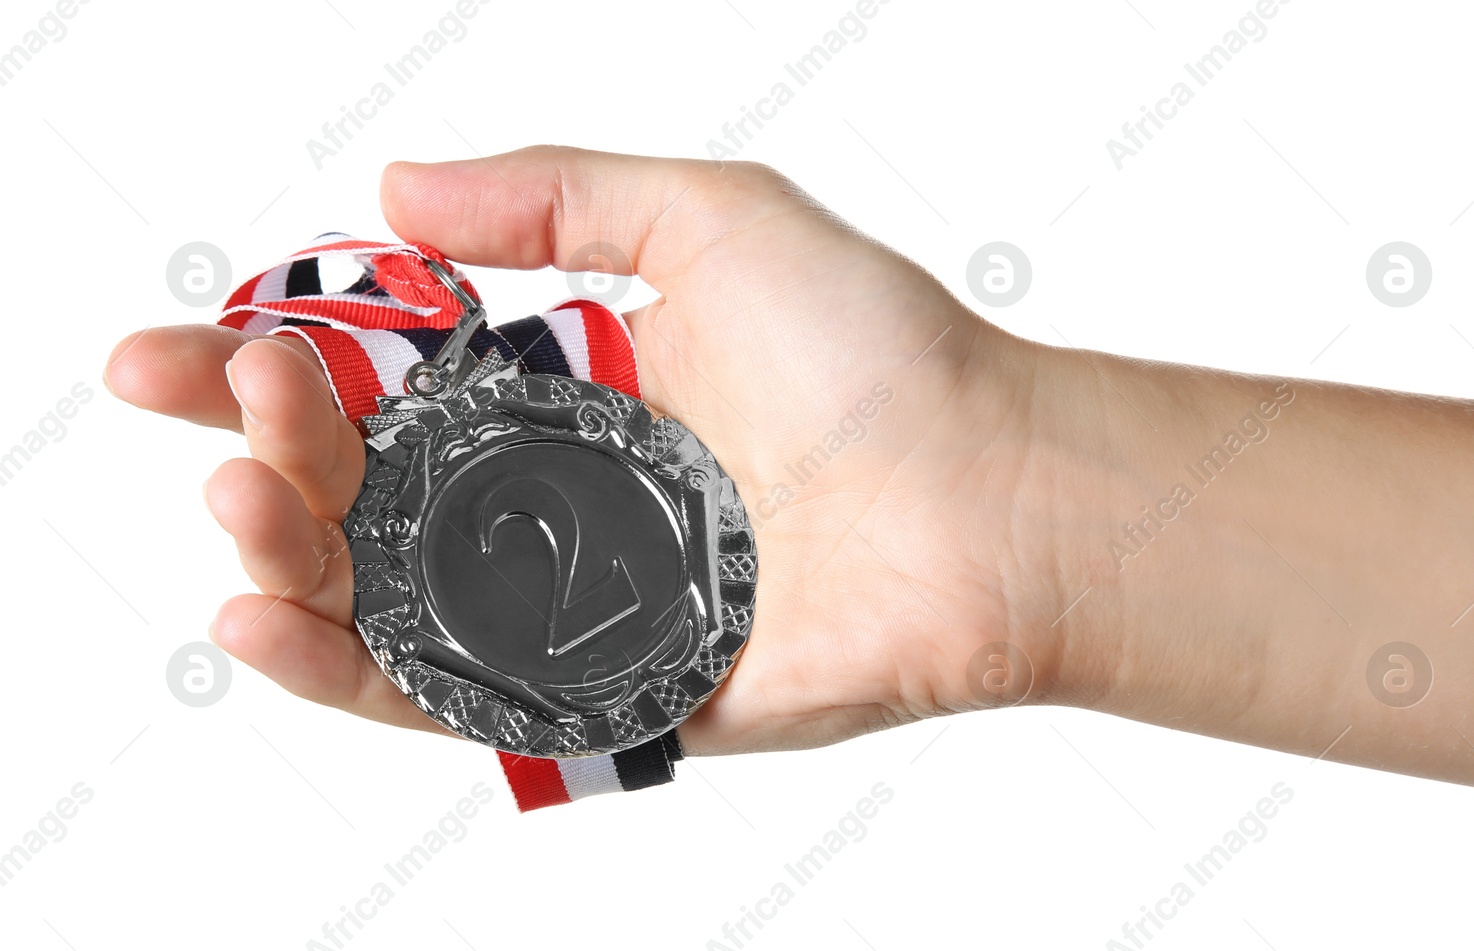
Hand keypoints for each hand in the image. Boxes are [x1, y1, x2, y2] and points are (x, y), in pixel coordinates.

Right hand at [104, 147, 1078, 754]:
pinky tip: (264, 619)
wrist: (995, 498)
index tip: (190, 339)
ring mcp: (575, 601)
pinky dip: (345, 670)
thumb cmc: (882, 356)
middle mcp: (562, 499)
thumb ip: (555, 196)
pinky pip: (450, 696)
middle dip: (269, 448)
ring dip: (284, 554)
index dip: (276, 362)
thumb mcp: (713, 218)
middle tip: (232, 399)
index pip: (385, 382)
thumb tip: (395, 191)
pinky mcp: (602, 695)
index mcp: (574, 391)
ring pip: (384, 597)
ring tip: (238, 502)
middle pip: (365, 492)